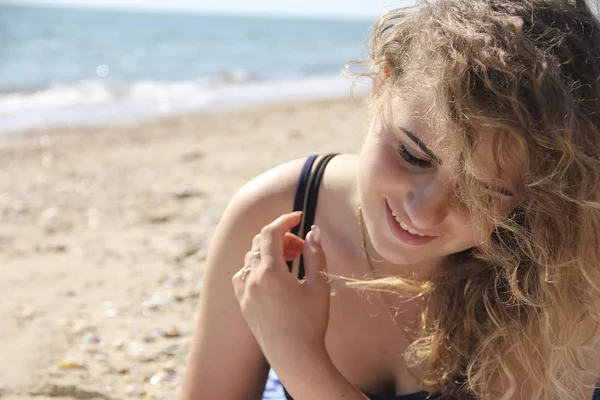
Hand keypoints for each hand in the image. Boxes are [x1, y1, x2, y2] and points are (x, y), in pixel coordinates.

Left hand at [232, 212, 330, 370]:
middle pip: (260, 242)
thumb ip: (315, 254)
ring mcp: (244, 292)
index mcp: (270, 272)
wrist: (295, 357)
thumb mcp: (319, 285)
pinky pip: (242, 275)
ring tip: (290, 263)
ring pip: (250, 257)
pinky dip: (255, 268)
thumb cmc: (311, 322)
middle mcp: (252, 279)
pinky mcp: (242, 304)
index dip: (285, 220)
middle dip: (281, 237)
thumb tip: (313, 230)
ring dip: (269, 252)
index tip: (299, 217)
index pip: (271, 232)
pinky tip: (271, 278)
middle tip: (300, 248)